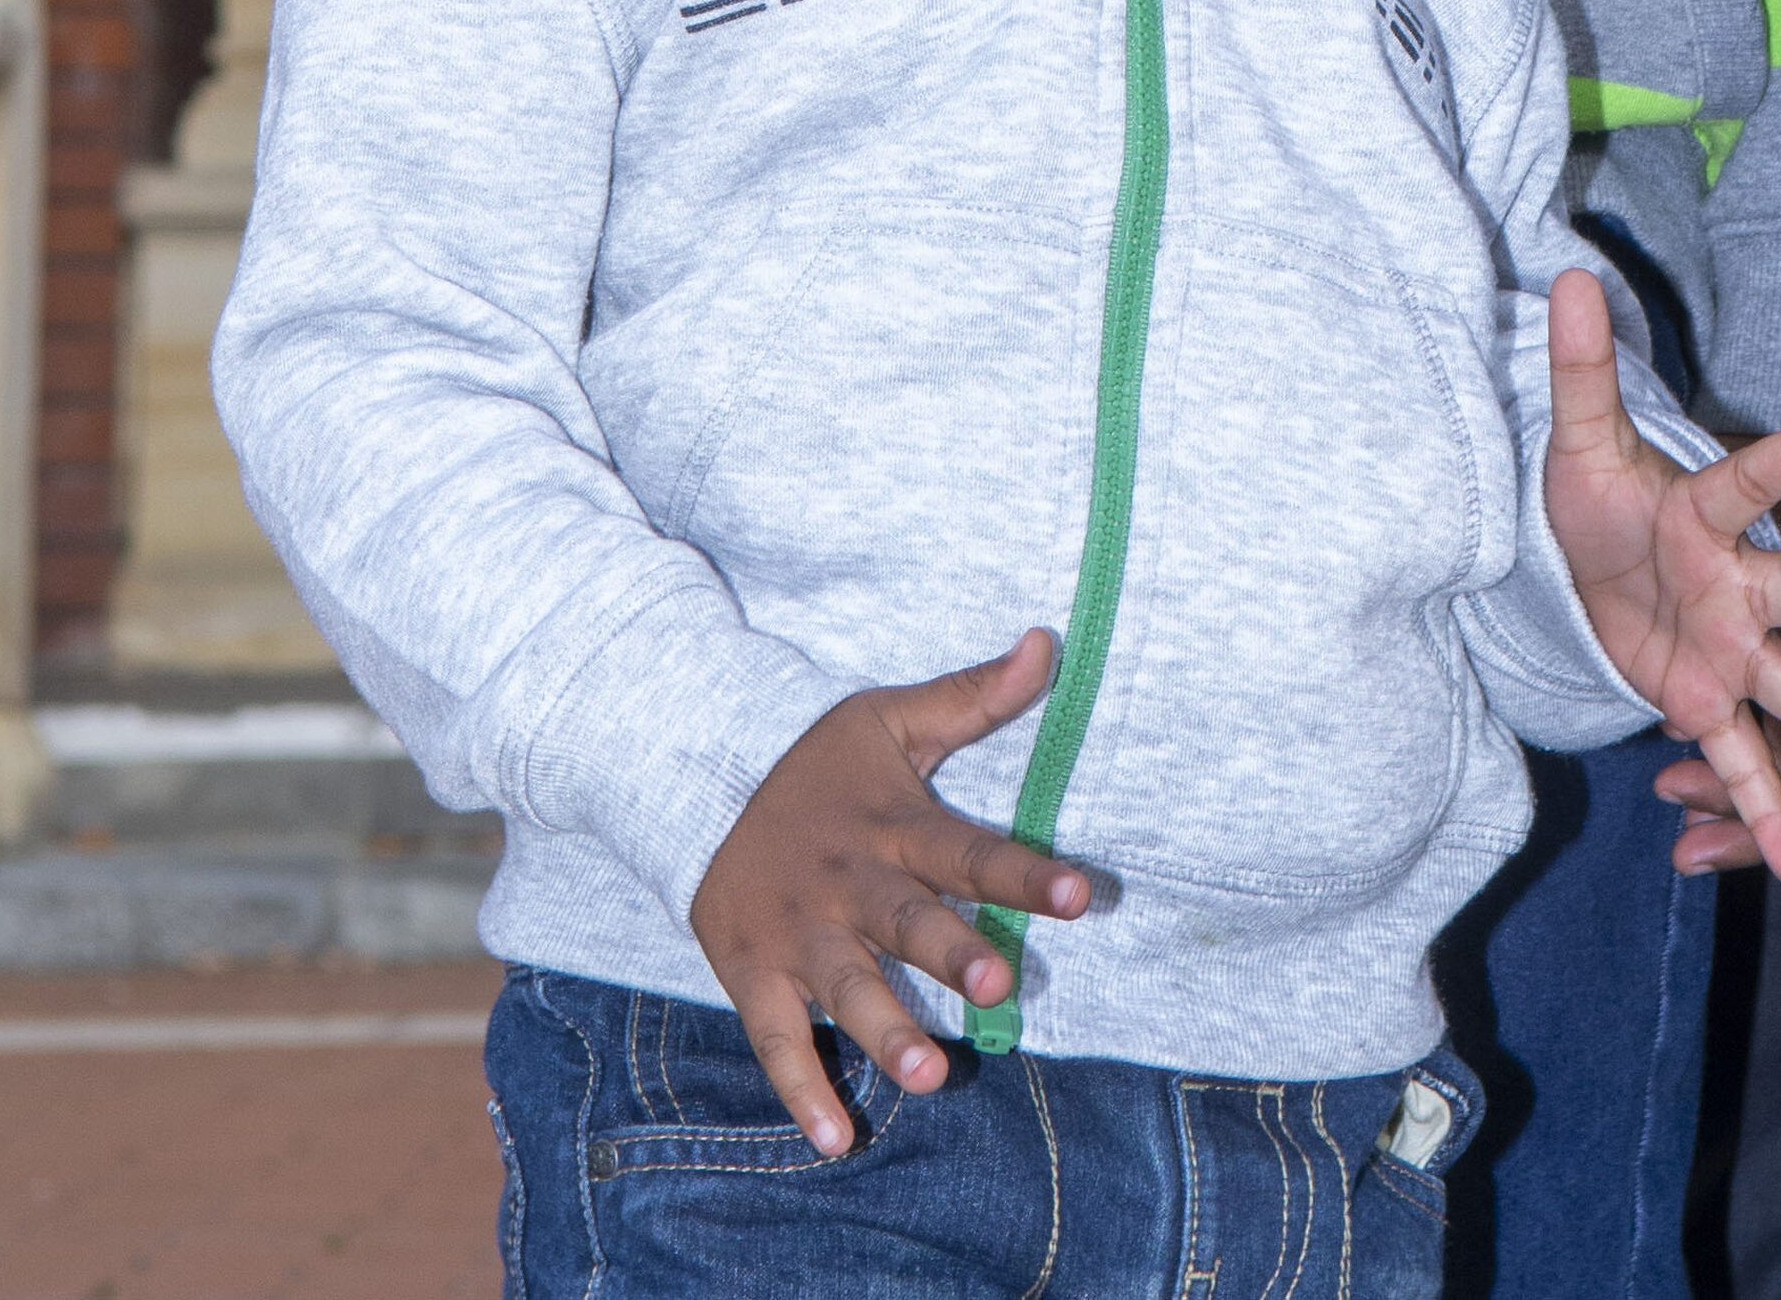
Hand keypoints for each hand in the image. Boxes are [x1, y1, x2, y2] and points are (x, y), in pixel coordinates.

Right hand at [688, 636, 1095, 1149]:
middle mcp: (850, 884)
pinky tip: (835, 1139)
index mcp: (893, 826)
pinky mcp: (755, 974)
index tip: (1081, 895)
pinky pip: (777, 1040)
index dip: (1023, 872)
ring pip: (847, 986)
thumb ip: (973, 695)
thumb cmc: (818, 761)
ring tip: (930, 1073)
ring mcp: (800, 934)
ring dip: (886, 1031)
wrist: (699, 778)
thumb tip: (1050, 641)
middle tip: (1000, 985)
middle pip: (907, 921)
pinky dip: (802, 1090)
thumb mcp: (892, 718)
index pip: (968, 849)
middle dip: (952, 951)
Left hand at [1538, 269, 1780, 881]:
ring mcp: (1730, 651)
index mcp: (1704, 514)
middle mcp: (1734, 586)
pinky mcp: (1706, 702)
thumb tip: (1573, 274)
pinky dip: (1765, 815)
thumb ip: (1581, 366)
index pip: (1748, 480)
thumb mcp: (1577, 439)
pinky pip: (1742, 762)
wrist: (1584, 568)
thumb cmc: (1597, 498)